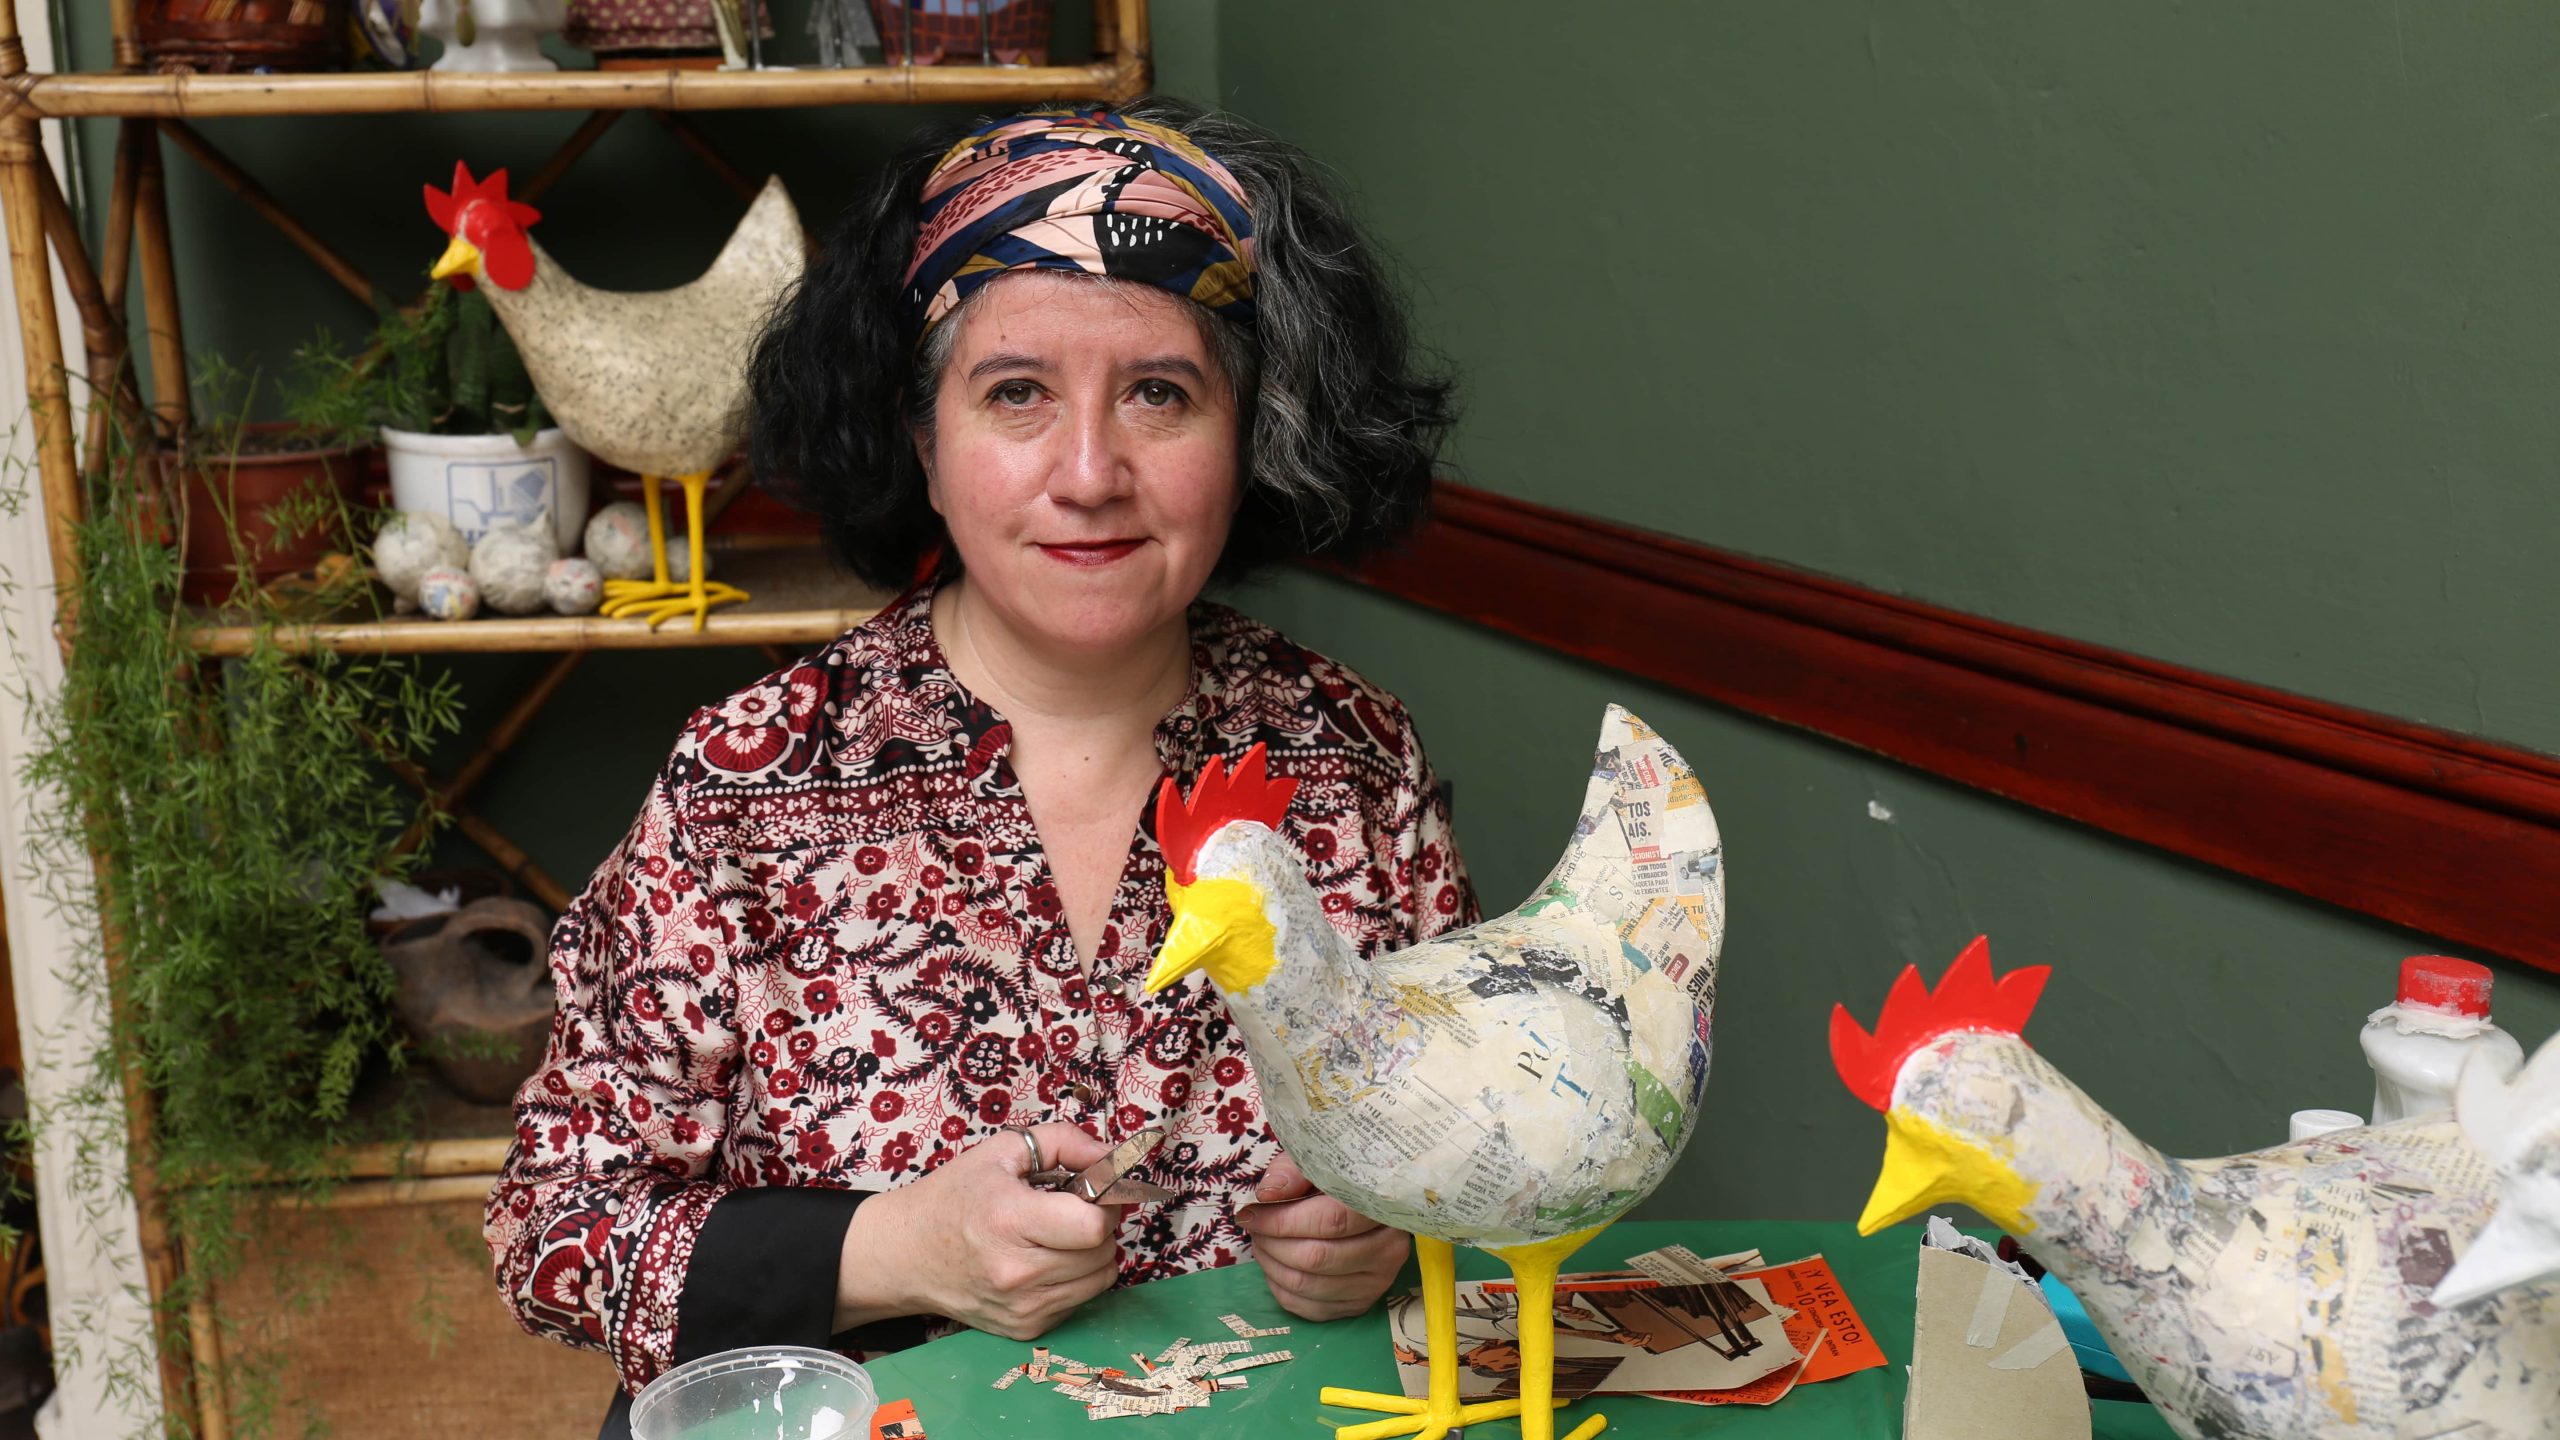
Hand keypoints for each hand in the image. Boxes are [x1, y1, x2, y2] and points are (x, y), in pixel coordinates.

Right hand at [836, 1122, 1123, 1338]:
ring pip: (1099, 1280)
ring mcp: (1021, 1307)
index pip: (1093, 1226)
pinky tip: (1044, 1261)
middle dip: (1099, 1225)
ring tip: (1058, 1236)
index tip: (1091, 1191)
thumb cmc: (951, 1198)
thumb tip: (1112, 1154)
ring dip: (1092, 1254)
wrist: (904, 1255)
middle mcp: (1017, 1272)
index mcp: (1010, 1220)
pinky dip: (1074, 1280)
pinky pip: (1078, 1301)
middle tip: (1072, 1210)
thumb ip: (1064, 1142)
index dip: (1103, 1203)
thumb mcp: (1002, 1152)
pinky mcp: (1024, 1329)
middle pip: (1102, 1252)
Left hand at [1239, 1150, 1410, 1321]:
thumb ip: (1293, 1171)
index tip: (1250, 1212)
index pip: (1330, 1221)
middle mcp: (1389, 1251)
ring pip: (1310, 1286)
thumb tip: (1267, 1195)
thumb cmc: (1340, 1179)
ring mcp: (1378, 1283)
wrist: (1370, 1205)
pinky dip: (1282, 1289)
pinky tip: (1275, 1265)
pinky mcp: (1362, 1304)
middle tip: (1253, 1226)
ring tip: (1261, 1242)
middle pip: (1316, 1257)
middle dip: (1272, 1243)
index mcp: (1383, 1208)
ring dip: (1272, 1266)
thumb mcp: (1319, 1161)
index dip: (1282, 1220)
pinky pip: (1311, 1309)